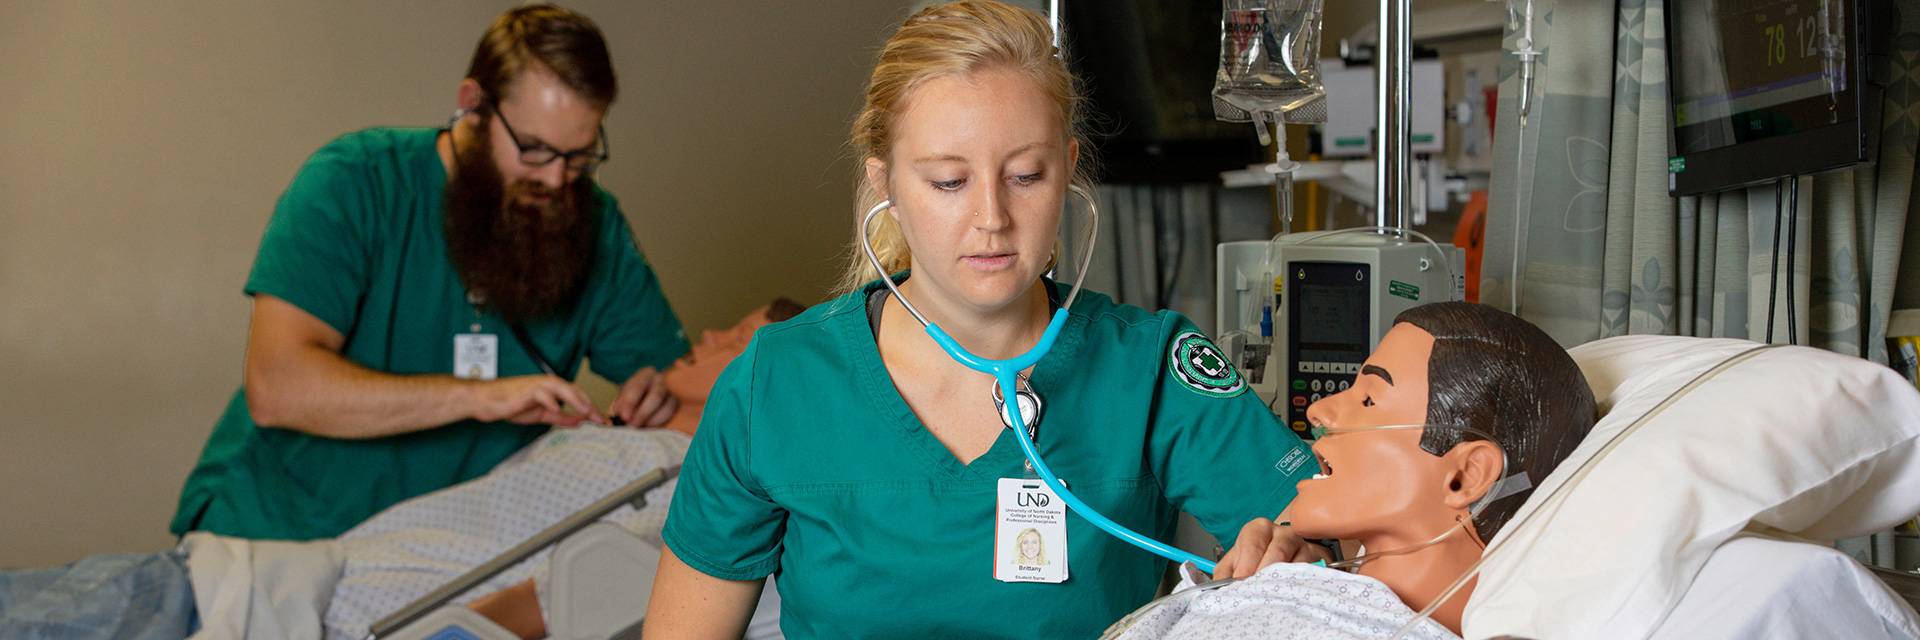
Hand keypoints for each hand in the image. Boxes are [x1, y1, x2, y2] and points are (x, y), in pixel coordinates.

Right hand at [470, 374, 603, 426]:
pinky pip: (542, 393)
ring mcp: (539, 385)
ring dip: (576, 400)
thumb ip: (561, 417)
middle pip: (575, 392)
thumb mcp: (543, 415)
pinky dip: (551, 400)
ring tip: (587, 412)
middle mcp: (549, 384)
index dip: (592, 409)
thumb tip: (579, 422)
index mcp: (555, 389)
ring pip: (563, 388)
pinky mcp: (527, 389)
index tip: (603, 422)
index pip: (579, 397)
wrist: (489, 401)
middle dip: (590, 406)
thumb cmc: (513, 404)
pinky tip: (557, 408)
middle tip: (602, 420)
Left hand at [609, 367, 678, 427]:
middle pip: (656, 396)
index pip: (638, 386)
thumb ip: (620, 405)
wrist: (645, 398)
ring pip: (667, 407)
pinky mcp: (677, 403)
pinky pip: (671, 414)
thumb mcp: (623, 398)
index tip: (624, 416)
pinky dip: (659, 422)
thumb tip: (619, 416)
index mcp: (645, 374)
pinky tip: (648, 427)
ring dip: (652, 420)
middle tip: (632, 425)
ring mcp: (672, 391)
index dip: (630, 402)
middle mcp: (662, 380)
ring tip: (640, 428)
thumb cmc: (632, 399)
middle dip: (643, 413)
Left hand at [1212, 518, 1331, 578]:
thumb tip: (1216, 586)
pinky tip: (1294, 589)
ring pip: (1298, 560)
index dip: (1246, 562)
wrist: (1288, 556)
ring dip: (1285, 577)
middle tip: (1257, 587)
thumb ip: (1224, 573)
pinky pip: (1314, 569)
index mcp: (1259, 529)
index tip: (1242, 579)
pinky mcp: (1321, 559)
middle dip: (1266, 571)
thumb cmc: (1259, 558)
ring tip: (1275, 590)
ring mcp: (1305, 544)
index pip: (1253, 541)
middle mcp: (1283, 533)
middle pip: (1277, 549)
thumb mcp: (1236, 562)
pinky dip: (1304, 581)